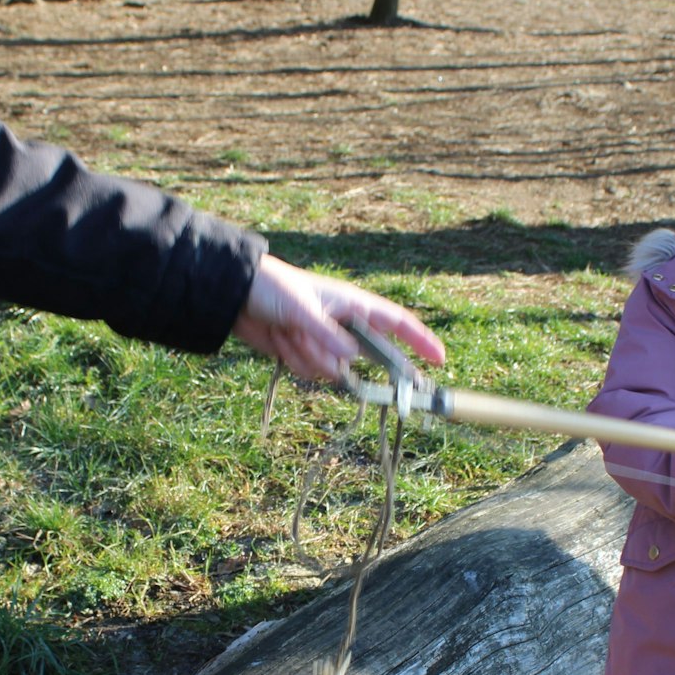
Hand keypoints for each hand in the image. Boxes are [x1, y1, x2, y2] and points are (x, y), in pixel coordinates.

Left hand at [232, 254, 445, 382]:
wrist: (234, 295)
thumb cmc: (273, 289)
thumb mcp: (303, 310)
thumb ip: (328, 335)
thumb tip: (351, 359)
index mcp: (352, 305)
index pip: (397, 323)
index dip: (420, 341)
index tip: (439, 360)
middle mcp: (342, 324)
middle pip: (369, 355)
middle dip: (363, 365)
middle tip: (388, 386)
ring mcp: (322, 341)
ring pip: (333, 368)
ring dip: (311, 356)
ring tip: (289, 333)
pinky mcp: (302, 353)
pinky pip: (309, 371)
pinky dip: (293, 360)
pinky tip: (278, 340)